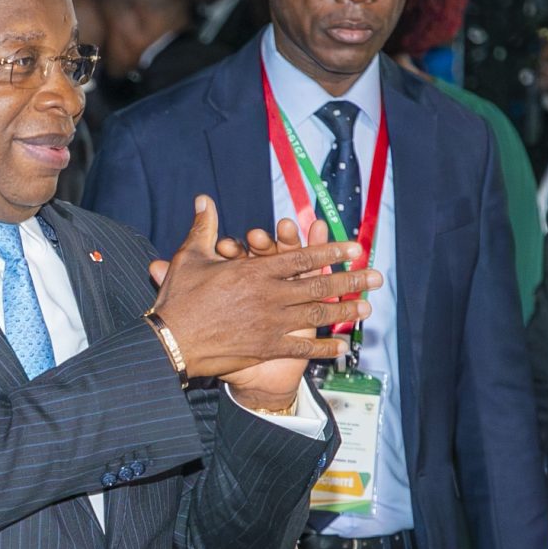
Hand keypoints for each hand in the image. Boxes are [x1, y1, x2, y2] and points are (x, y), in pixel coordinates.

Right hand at [146, 197, 379, 380]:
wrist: (170, 342)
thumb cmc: (179, 299)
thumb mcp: (191, 257)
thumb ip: (204, 228)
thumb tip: (205, 199)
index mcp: (255, 271)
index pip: (301, 257)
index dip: (330, 251)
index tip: (354, 248)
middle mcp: (269, 296)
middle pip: (319, 285)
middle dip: (351, 281)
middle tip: (377, 277)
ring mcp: (271, 323)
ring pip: (316, 315)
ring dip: (345, 312)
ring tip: (367, 308)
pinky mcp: (266, 347)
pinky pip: (301, 347)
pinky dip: (323, 348)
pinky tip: (341, 348)